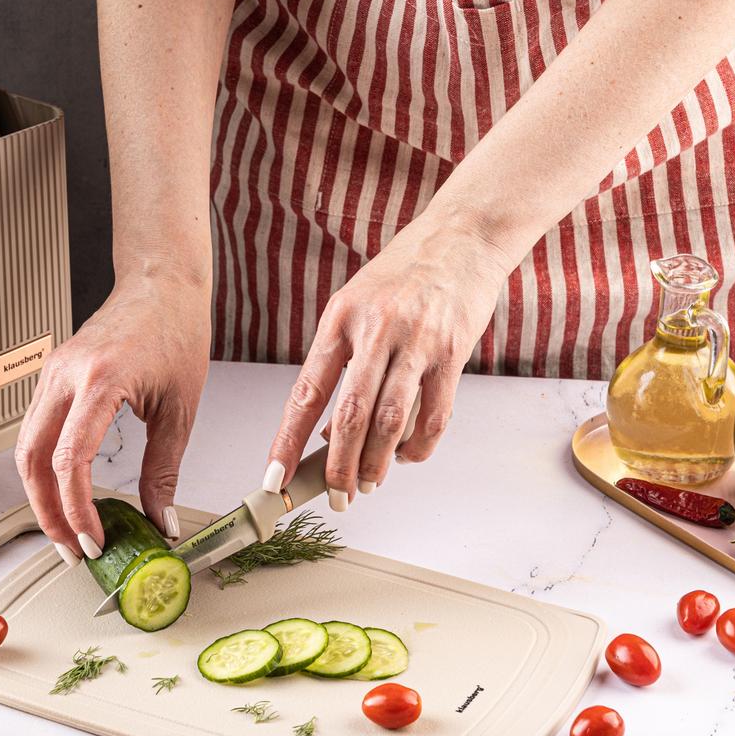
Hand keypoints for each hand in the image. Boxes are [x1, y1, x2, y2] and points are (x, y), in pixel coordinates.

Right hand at [15, 265, 210, 563]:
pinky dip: (45, 464)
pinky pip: (36, 428)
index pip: (71, 460)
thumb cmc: (176, 329)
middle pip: (32, 460)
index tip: (95, 541)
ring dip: (41, 492)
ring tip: (69, 527)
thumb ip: (164, 469)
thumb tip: (158, 519)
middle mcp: (66, 375)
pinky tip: (67, 487)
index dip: (77, 510)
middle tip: (73, 548)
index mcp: (101, 380)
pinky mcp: (54, 374)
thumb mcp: (180, 408)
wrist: (162, 284)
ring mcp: (53, 373)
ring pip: (26, 446)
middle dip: (47, 512)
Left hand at [261, 215, 508, 508]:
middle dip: (339, 467)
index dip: (288, 439)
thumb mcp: (355, 305)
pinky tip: (407, 455)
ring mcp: (417, 341)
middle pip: (351, 415)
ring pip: (392, 422)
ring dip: (378, 464)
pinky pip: (434, 415)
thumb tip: (329, 428)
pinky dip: (418, 446)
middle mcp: (376, 329)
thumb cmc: (401, 274)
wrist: (460, 239)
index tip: (274, 476)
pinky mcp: (453, 352)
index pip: (307, 391)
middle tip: (335, 497)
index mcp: (340, 318)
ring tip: (369, 483)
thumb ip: (341, 361)